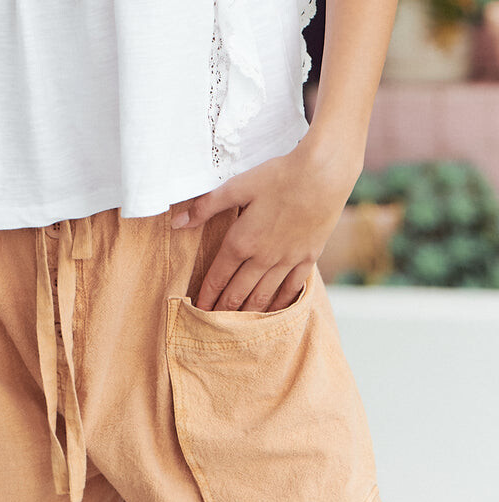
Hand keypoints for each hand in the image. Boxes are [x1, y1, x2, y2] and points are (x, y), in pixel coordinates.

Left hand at [168, 140, 359, 312]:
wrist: (323, 176)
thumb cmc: (278, 176)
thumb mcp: (236, 186)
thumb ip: (205, 206)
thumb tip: (176, 222)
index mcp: (241, 241)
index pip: (218, 277)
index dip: (207, 295)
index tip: (198, 310)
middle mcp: (263, 258)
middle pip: (238, 293)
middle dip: (223, 310)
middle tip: (212, 324)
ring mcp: (287, 261)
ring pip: (263, 297)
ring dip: (248, 313)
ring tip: (237, 325)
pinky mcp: (307, 259)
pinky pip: (291, 291)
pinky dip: (278, 305)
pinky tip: (273, 313)